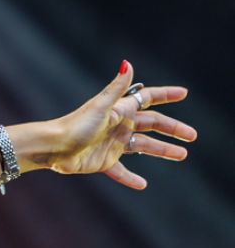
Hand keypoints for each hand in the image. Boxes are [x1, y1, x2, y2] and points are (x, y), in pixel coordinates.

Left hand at [45, 61, 196, 188]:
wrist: (54, 148)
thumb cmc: (76, 125)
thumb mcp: (101, 107)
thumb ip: (117, 88)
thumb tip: (127, 63)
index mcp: (119, 110)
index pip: (147, 99)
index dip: (165, 95)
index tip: (184, 93)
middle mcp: (118, 126)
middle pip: (151, 125)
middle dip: (172, 129)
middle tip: (192, 135)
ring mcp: (112, 144)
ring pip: (143, 147)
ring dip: (162, 150)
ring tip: (182, 155)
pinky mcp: (104, 161)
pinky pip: (121, 171)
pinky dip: (130, 178)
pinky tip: (142, 184)